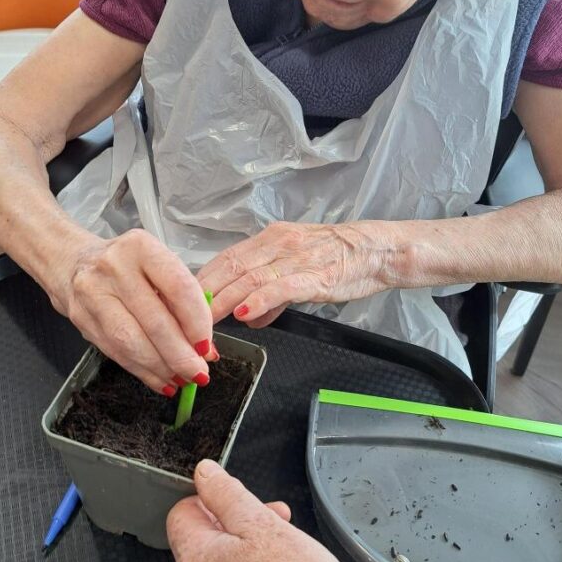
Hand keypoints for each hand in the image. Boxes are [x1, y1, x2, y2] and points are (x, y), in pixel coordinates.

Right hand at [49, 229, 213, 394]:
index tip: (207, 346)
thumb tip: (205, 347)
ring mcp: (93, 293)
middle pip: (154, 321)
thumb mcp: (156, 267)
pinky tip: (160, 379)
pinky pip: (116, 353)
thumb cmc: (126, 266)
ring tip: (181, 379)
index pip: (178, 288)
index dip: (197, 322)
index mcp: (141, 248)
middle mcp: (114, 267)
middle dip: (180, 355)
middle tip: (198, 373)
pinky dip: (142, 371)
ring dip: (161, 367)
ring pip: (131, 342)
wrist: (72, 262)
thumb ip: (181, 300)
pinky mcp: (81, 319)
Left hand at [197, 220, 405, 326]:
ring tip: (204, 322)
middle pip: (230, 267)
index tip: (182, 301)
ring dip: (223, 301)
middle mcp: (278, 243)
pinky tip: (244, 312)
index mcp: (271, 239)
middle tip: (183, 318)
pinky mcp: (316, 275)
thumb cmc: (340, 259)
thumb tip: (245, 315)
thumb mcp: (298, 272)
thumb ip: (270, 294)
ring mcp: (296, 258)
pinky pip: (282, 286)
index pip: (226, 258)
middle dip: (204, 294)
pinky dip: (260, 299)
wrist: (378, 250)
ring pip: (250, 278)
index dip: (202, 280)